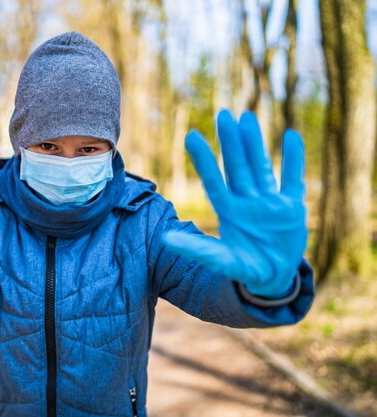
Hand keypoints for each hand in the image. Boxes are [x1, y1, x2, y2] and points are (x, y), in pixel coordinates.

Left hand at [163, 110, 306, 297]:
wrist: (272, 278)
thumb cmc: (243, 268)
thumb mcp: (220, 260)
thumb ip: (196, 248)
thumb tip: (165, 239)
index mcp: (228, 211)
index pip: (214, 180)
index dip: (204, 160)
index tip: (192, 135)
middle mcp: (247, 201)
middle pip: (237, 166)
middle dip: (231, 142)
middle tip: (222, 115)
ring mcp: (269, 202)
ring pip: (261, 166)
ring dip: (256, 144)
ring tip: (247, 117)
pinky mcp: (292, 207)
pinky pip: (293, 179)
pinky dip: (294, 160)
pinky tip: (291, 136)